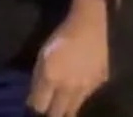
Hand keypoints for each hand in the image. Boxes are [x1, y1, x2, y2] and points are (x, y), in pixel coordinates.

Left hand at [28, 0, 110, 116]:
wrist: (89, 24)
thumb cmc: (60, 37)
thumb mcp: (42, 56)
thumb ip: (38, 80)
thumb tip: (34, 101)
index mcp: (51, 77)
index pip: (39, 107)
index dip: (35, 108)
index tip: (34, 107)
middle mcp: (69, 87)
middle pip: (58, 113)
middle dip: (51, 113)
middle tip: (48, 108)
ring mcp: (86, 88)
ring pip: (74, 109)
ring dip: (66, 108)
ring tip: (61, 103)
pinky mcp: (99, 85)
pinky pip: (87, 97)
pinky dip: (80, 95)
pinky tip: (77, 86)